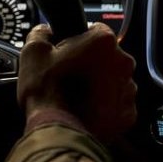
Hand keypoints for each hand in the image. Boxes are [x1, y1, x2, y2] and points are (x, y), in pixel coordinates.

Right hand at [17, 23, 137, 140]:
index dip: (80, 40)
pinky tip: (88, 111)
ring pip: (115, 82)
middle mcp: (123, 63)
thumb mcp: (34, 52)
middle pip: (108, 57)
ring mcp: (128, 90)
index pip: (96, 30)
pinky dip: (105, 108)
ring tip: (78, 97)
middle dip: (92, 65)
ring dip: (101, 86)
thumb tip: (45, 31)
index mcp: (103, 43)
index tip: (69, 51)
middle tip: (71, 77)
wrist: (56, 131)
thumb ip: (41, 33)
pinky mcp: (128, 114)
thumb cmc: (47, 91)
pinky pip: (118, 106)